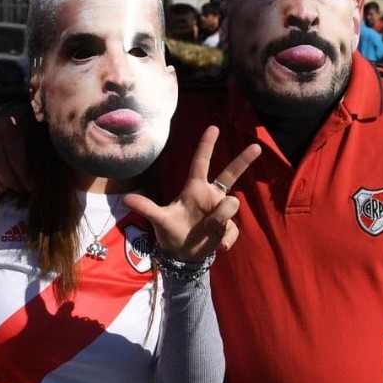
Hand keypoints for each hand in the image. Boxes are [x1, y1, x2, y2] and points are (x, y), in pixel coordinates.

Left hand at [123, 126, 260, 260]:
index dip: (206, 146)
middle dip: (244, 160)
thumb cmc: (170, 232)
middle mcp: (211, 196)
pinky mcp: (227, 228)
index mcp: (194, 189)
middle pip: (230, 173)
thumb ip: (146, 208)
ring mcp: (221, 212)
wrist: (182, 255)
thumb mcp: (159, 220)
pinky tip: (219, 247)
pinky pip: (232, 230)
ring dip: (221, 218)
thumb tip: (126, 199)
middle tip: (257, 146)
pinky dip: (227, 239)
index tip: (213, 128)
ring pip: (232, 205)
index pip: (201, 163)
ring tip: (208, 229)